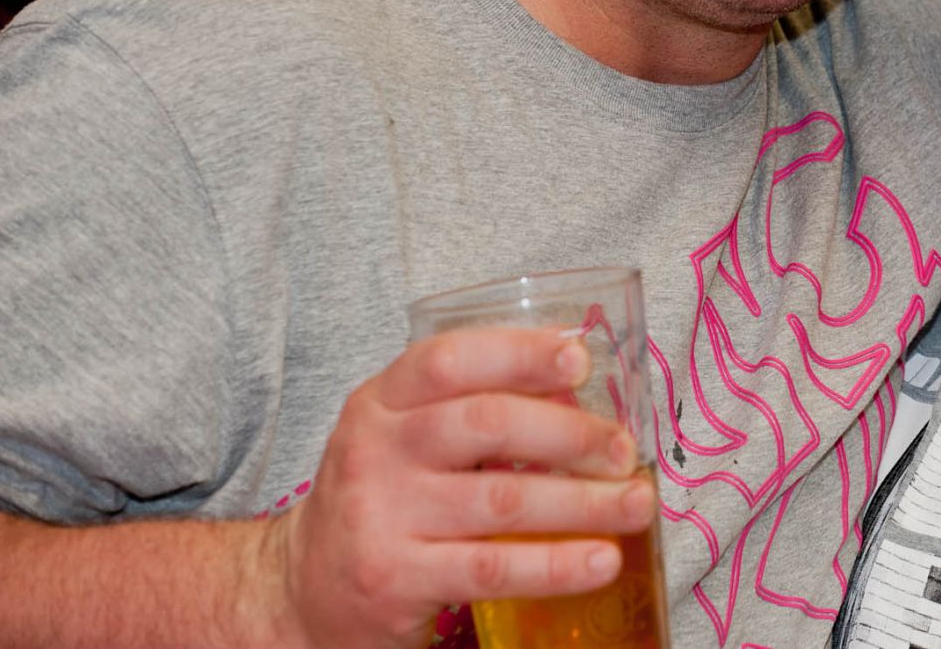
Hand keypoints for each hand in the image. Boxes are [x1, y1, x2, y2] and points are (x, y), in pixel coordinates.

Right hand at [263, 328, 655, 648]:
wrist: (304, 587)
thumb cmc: (384, 496)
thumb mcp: (407, 435)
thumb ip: (473, 406)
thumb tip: (575, 392)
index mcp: (380, 401)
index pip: (448, 358)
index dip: (519, 352)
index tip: (579, 359)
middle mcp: (374, 451)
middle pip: (487, 424)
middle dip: (570, 434)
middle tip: (624, 450)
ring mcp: (381, 516)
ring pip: (503, 500)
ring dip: (584, 503)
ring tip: (636, 506)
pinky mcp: (395, 579)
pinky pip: (493, 568)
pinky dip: (557, 565)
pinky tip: (601, 561)